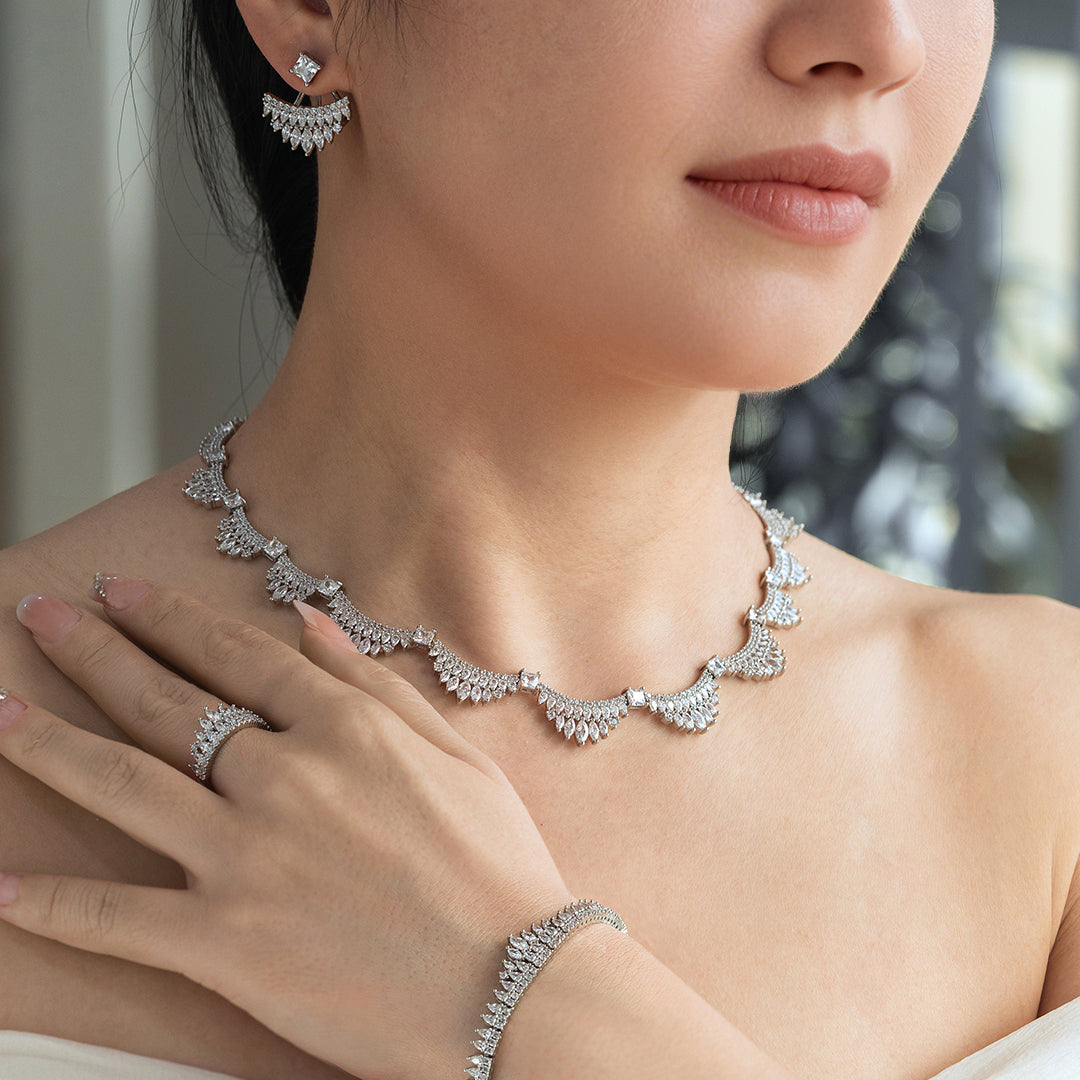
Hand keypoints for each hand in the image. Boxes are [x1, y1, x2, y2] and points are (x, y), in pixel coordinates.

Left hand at [0, 578, 576, 1079]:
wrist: (512, 985)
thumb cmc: (497, 867)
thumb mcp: (455, 754)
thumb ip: (376, 683)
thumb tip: (312, 623)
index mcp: (344, 729)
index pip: (235, 654)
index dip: (170, 617)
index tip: (123, 593)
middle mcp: (284, 777)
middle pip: (165, 700)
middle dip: (94, 650)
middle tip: (43, 613)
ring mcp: (247, 857)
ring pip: (123, 784)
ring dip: (49, 745)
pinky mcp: (225, 942)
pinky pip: (117, 915)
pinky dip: (53, 902)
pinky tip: (3, 884)